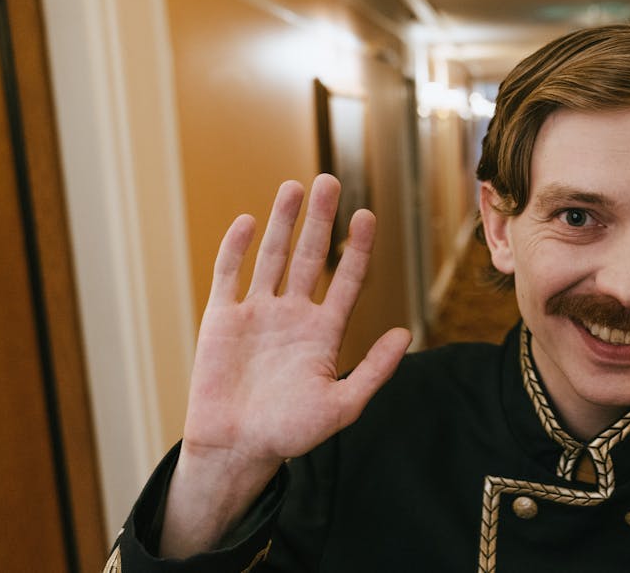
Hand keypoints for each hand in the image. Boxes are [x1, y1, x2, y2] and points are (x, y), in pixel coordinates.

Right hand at [160, 174, 410, 556]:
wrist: (236, 449)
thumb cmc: (290, 433)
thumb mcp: (343, 405)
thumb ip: (374, 369)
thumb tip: (406, 333)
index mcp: (324, 332)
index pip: (347, 280)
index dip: (357, 248)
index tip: (366, 216)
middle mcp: (294, 315)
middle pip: (309, 256)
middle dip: (319, 219)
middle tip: (329, 181)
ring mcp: (258, 313)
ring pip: (272, 257)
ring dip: (283, 222)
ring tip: (294, 187)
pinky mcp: (223, 319)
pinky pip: (230, 275)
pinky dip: (238, 248)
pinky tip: (250, 222)